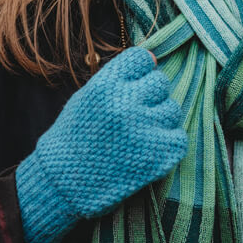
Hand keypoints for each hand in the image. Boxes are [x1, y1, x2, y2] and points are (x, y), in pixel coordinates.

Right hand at [16, 47, 187, 242]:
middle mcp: (125, 103)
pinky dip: (168, 144)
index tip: (135, 85)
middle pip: (160, 83)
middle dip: (151, 97)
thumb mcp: (86, 98)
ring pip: (172, 110)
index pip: (141, 59)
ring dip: (160, 120)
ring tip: (140, 134)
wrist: (63, 183)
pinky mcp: (158, 156)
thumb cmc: (74, 138)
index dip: (141, 71)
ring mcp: (144, 129)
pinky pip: (179, 138)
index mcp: (105, 86)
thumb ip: (117, 79)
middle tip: (136, 115)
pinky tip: (151, 150)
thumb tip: (151, 59)